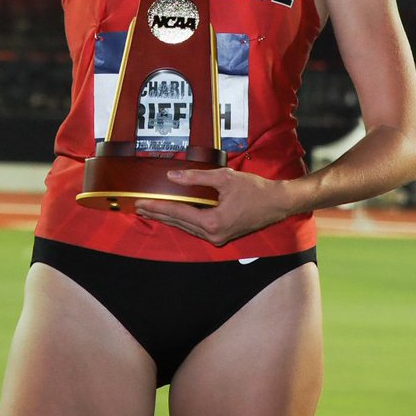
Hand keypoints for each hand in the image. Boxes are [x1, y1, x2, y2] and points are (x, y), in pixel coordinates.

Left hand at [135, 166, 295, 246]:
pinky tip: (174, 214)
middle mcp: (213, 235)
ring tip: (151, 210)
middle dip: (159, 213)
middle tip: (139, 207)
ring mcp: (218, 238)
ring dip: (169, 218)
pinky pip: (197, 228)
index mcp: (213, 222)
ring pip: (187, 227)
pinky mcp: (222, 236)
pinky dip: (183, 220)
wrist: (277, 203)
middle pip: (180, 223)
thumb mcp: (224, 178)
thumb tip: (172, 176)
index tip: (142, 202)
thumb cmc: (254, 189)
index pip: (179, 213)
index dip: (159, 206)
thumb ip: (196, 177)